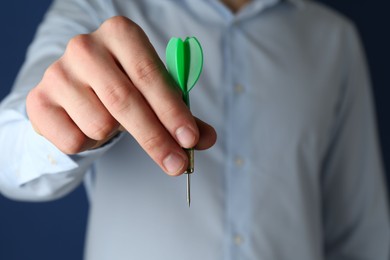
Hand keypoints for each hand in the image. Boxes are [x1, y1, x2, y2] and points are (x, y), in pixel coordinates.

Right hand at [26, 16, 216, 175]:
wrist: (73, 93)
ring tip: (110, 122)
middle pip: (125, 101)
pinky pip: (74, 139)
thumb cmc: (121, 88)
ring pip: (100, 124)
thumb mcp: (153, 94)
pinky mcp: (38, 101)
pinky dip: (89, 143)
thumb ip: (180, 115)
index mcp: (120, 34)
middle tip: (176, 164)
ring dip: (114, 135)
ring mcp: (57, 73)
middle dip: (155, 138)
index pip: (149, 75)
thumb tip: (205, 139)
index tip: (190, 140)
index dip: (171, 110)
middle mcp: (86, 47)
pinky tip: (86, 126)